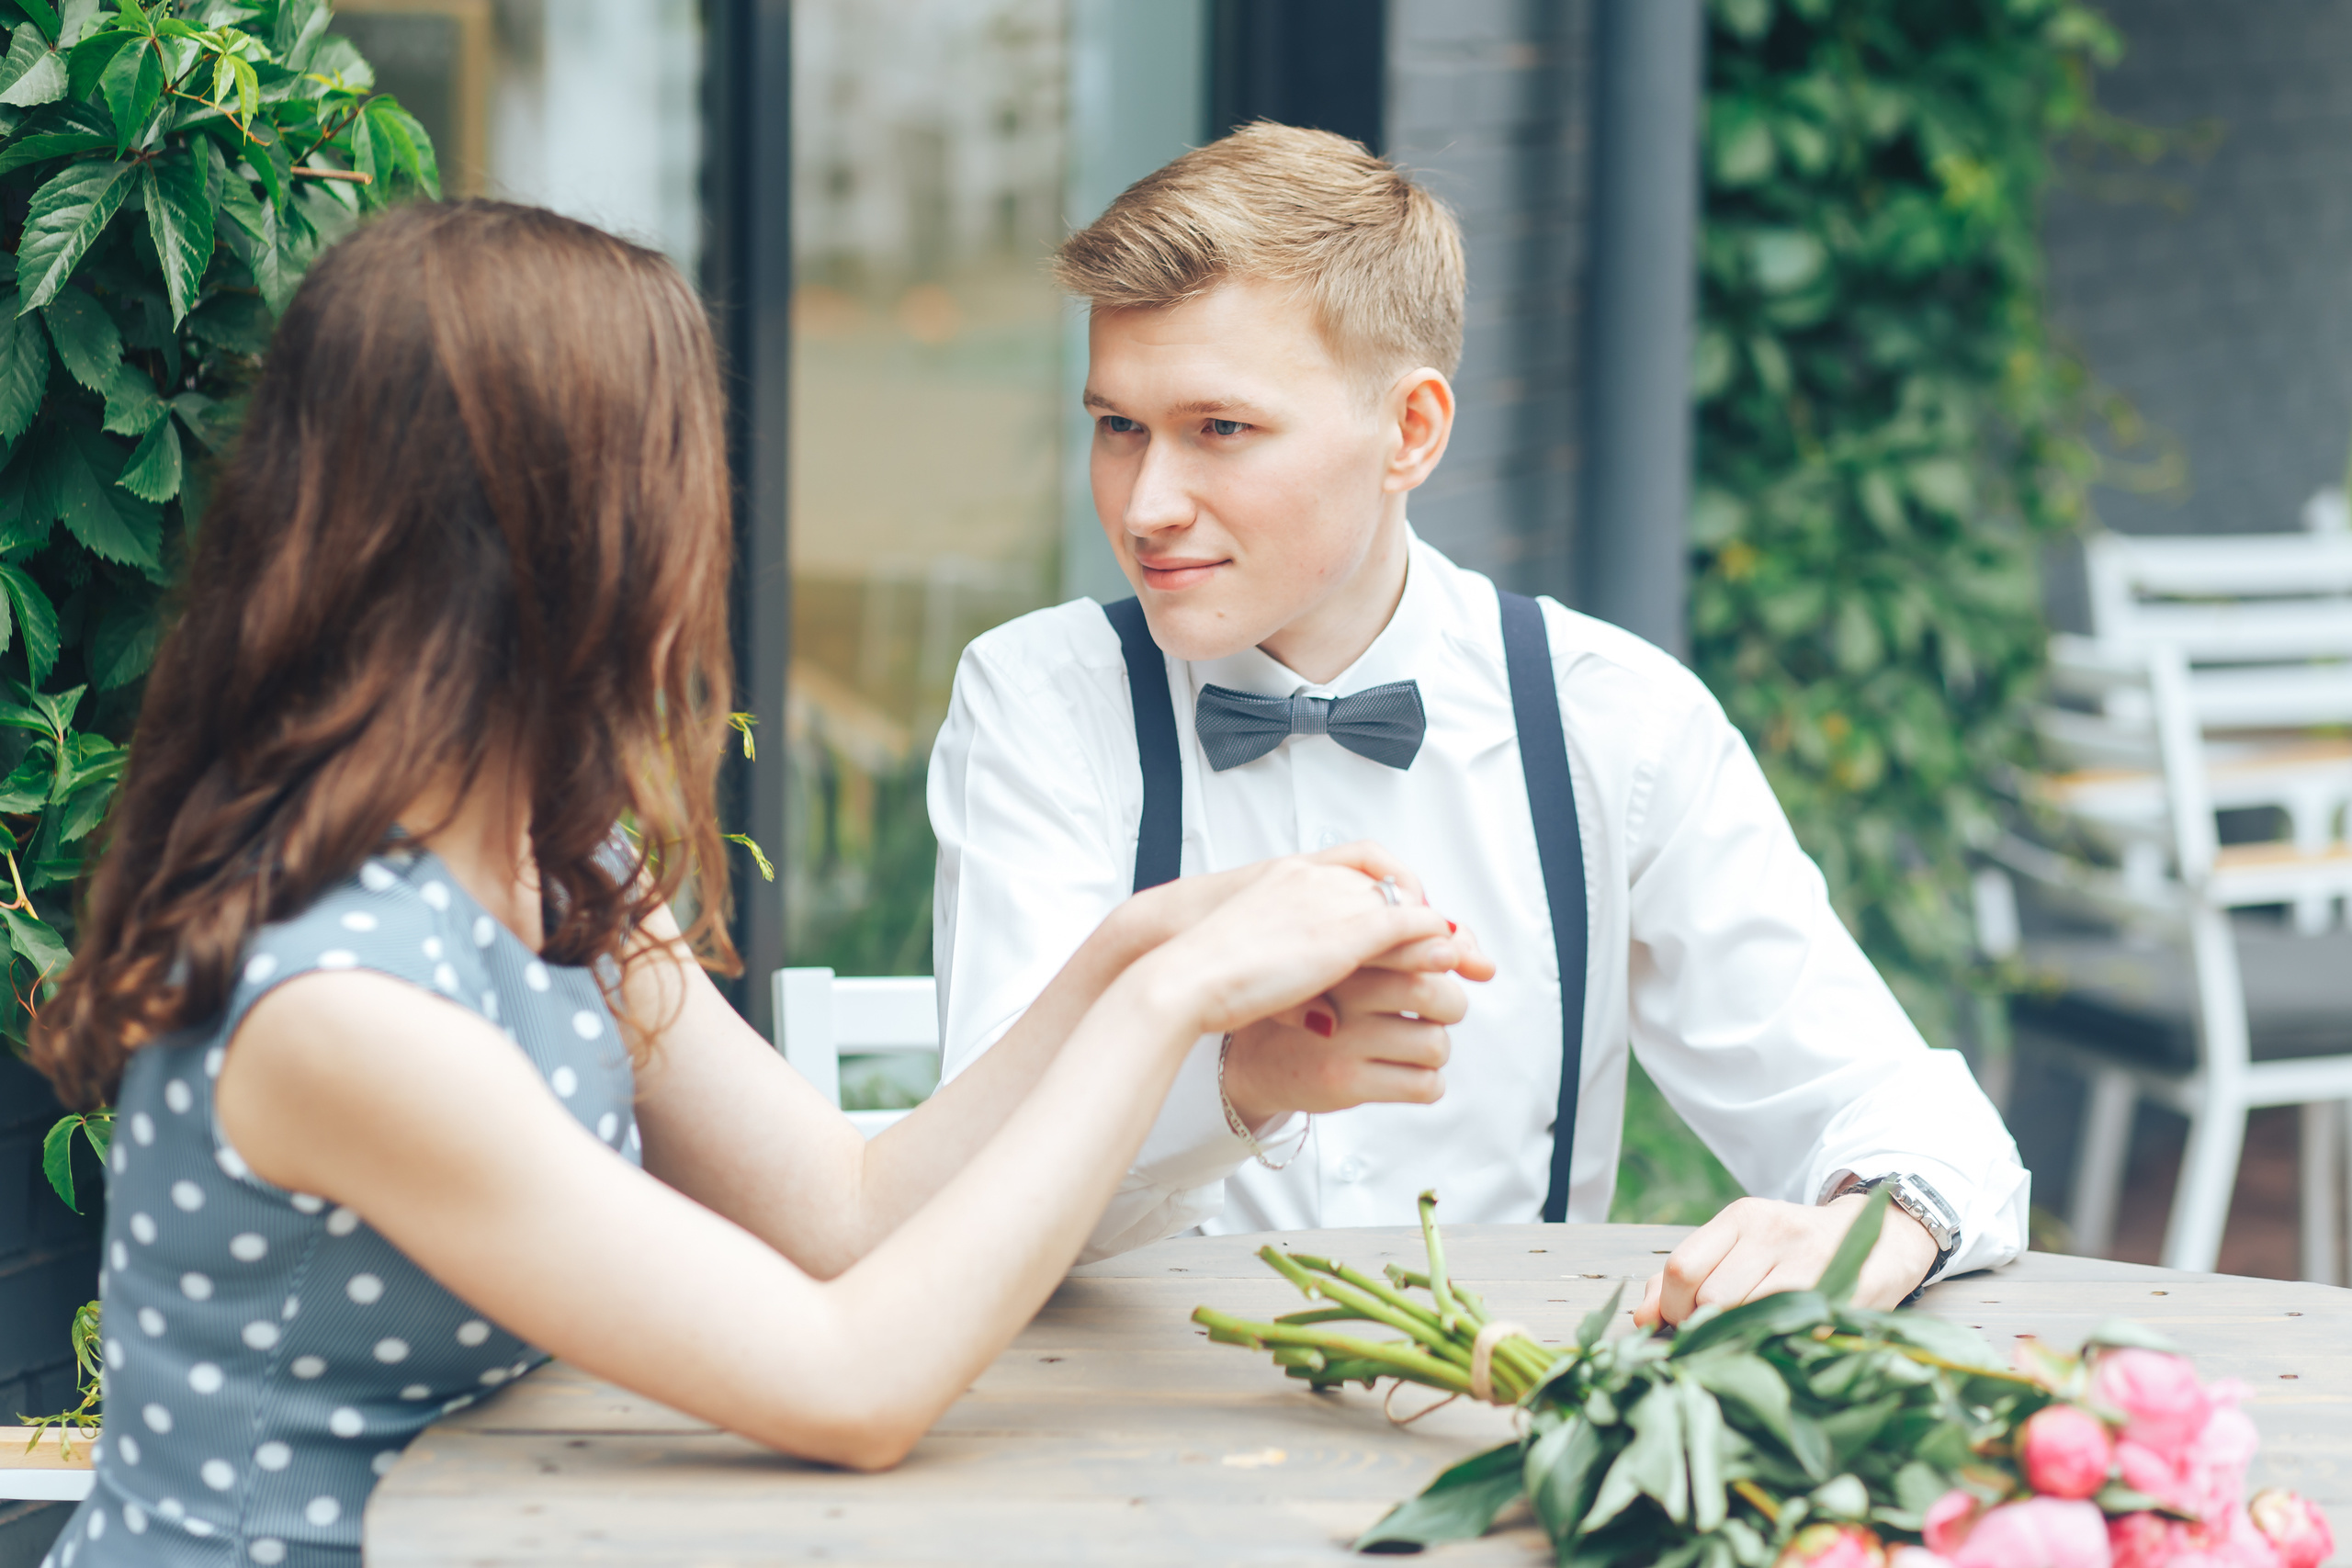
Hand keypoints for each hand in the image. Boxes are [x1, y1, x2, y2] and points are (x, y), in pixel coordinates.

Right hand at [1134, 859, 1469, 1042]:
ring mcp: (1330, 902)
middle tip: (1459, 945)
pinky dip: (1430, 938)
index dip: (1399, 890)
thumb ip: (1293, 962)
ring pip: (1403, 904)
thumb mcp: (1255, 952)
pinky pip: (1404, 926)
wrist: (1184, 973)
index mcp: (1290, 873)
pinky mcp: (1344, 934)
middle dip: (1428, 913)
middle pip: (1392, 885)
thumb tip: (1327, 1014)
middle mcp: (1315, 878)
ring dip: (1436, 930)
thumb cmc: (1205, 970)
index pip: (1364, 865)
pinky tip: (1447, 957)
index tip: (1421, 920)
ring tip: (1462, 959)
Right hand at [1221, 930, 1492, 1124]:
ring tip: (1411, 1046)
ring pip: (1436, 1044)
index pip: (1421, 946)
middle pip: (1437, 993)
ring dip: (1436, 1049)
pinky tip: (1406, 1075)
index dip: (1449, 957)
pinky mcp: (1343, 1083)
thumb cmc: (1308, 1004)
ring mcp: (1342, 1040)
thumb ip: (1408, 950)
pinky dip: (1428, 1084)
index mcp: (1344, 952)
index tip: (1447, 966)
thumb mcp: (1343, 963)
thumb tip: (1482, 960)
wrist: (1245, 1059)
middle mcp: (1343, 991)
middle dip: (1450, 1005)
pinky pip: (1423, 1086)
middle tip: (1433, 1013)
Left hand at [1630, 1193, 1937, 1327]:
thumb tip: (1641, 1317)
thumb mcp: (1741, 1249)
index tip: (1683, 1325)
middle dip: (1705, 1330)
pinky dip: (1775, 1346)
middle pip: (1710, 1298)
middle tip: (1720, 1338)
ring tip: (1750, 1340)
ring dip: (1738, 1340)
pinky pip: (1787, 1332)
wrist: (1883, 1239)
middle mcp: (1772, 1232)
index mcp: (1741, 1217)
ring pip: (1745, 1316)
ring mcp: (1807, 1261)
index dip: (1673, 1308)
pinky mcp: (1838, 1292)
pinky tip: (1782, 1342)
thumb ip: (1688, 1277)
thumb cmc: (1795, 1253)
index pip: (1682, 1266)